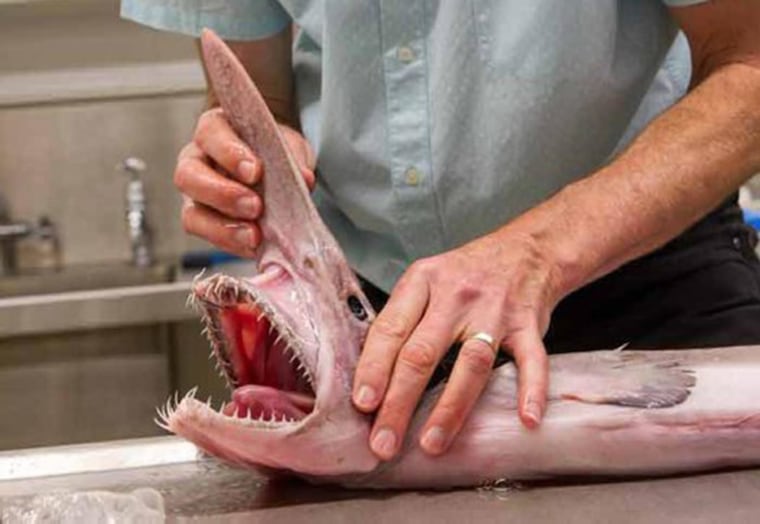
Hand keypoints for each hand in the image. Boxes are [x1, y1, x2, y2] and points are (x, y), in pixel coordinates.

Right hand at [174, 108, 315, 255]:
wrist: (274, 170)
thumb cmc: (273, 152)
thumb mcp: (289, 146)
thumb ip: (294, 158)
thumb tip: (304, 179)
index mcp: (215, 129)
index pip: (211, 134)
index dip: (229, 154)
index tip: (255, 171)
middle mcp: (196, 161)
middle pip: (188, 176)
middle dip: (223, 194)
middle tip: (254, 206)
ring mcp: (196, 196)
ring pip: (192, 214)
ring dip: (224, 227)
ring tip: (254, 235)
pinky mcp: (205, 224)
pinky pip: (208, 238)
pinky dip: (232, 244)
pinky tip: (254, 246)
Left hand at [352, 230, 560, 459]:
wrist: (526, 249)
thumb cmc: (466, 273)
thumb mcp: (426, 279)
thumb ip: (402, 318)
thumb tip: (368, 374)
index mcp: (423, 281)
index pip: (390, 329)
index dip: (373, 368)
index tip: (362, 404)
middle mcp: (456, 295)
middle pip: (422, 354)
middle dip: (399, 403)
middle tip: (384, 442)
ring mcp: (495, 310)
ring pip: (471, 363)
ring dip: (450, 408)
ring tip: (431, 443)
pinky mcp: (529, 324)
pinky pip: (532, 359)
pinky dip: (532, 389)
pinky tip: (526, 418)